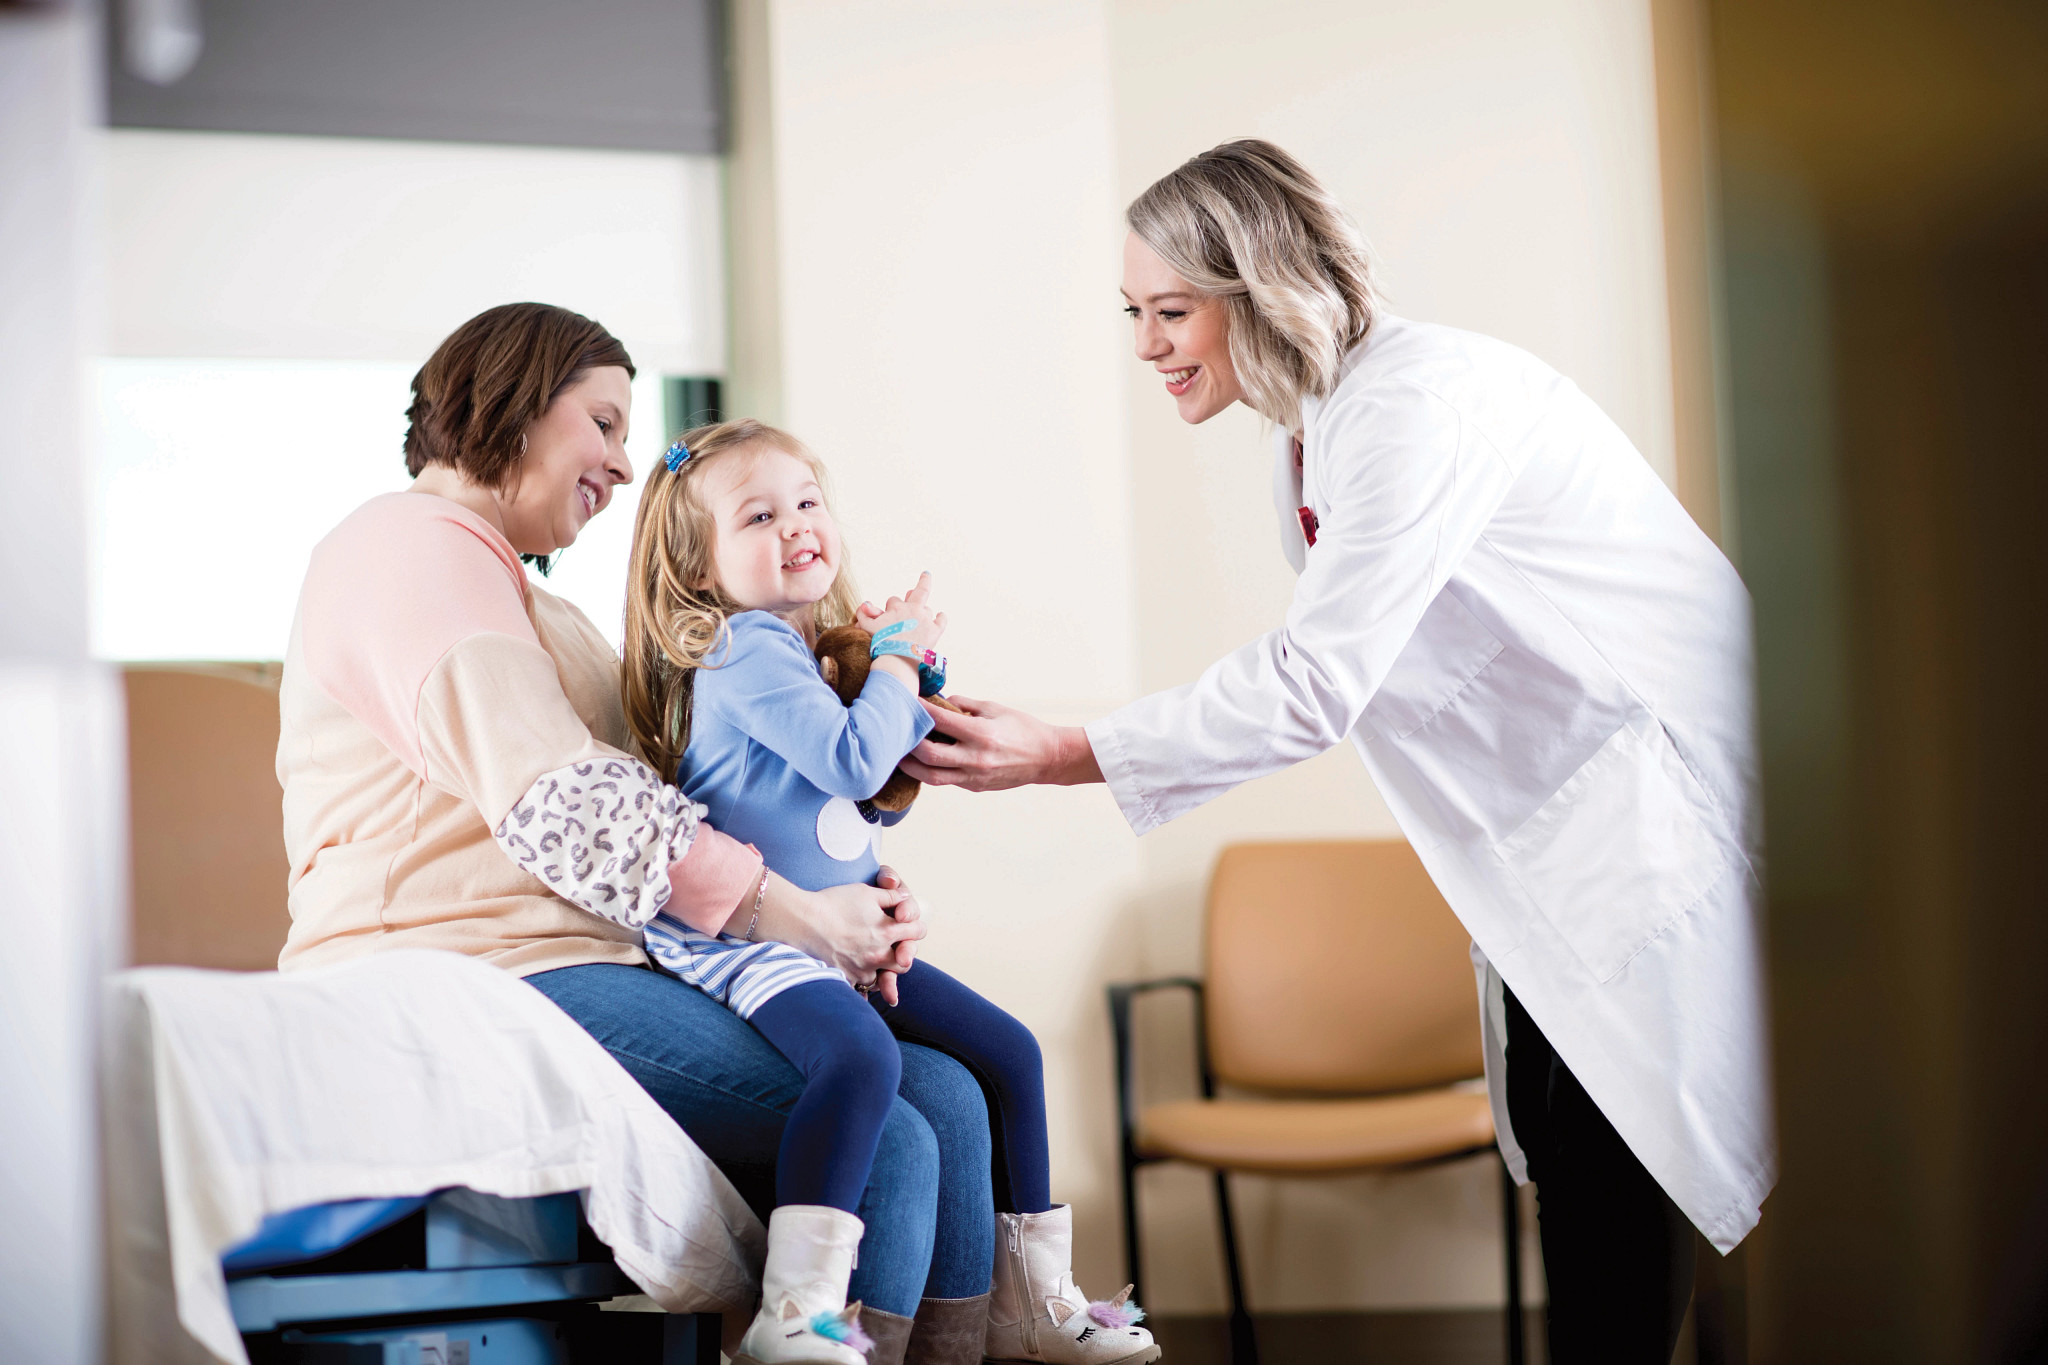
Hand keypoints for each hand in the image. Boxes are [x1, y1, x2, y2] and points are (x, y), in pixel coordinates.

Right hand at [752, 874, 925, 989]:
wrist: (803, 921)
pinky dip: (862, 979)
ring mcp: (863, 969)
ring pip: (883, 976)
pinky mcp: (847, 978)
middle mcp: (879, 954)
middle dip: (904, 953)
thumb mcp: (865, 892)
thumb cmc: (834, 903)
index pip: (917, 932)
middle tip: (897, 947)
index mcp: (888, 932)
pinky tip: (856, 969)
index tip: (912, 926)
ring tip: (873, 959)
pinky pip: (862, 985)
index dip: (917, 927)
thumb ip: (891, 896)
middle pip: (905, 962)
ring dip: (883, 968)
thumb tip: (905, 896)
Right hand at [858, 571, 946, 653]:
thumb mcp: (867, 627)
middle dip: (915, 590)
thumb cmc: (880, 644)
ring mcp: (926, 620)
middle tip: (911, 592)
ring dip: (923, 611)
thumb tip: (865, 604)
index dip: (891, 606)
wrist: (896, 660)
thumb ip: (864, 614)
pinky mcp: (935, 631)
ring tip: (920, 616)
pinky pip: (942, 620)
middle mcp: (914, 609)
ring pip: (927, 609)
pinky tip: (941, 615)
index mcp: (898, 607)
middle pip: (918, 592)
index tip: (889, 612)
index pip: (894, 601)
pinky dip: (941, 617)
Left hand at [898, 694, 1103, 790]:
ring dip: (912, 765)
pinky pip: (945, 781)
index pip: (940, 720)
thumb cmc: (1023, 729)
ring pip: (932, 776)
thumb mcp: (995, 708)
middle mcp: (976, 758)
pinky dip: (930, 771)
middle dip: (908, 742)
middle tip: (894, 731)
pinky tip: (920, 762)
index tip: (905, 700)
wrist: (1047, 757)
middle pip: (929, 754)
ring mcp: (974, 776)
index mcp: (981, 734)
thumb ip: (965, 705)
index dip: (919, 709)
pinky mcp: (975, 787)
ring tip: (899, 754)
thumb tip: (940, 702)